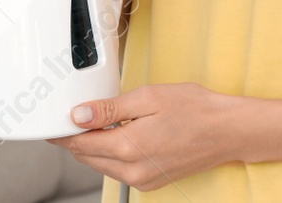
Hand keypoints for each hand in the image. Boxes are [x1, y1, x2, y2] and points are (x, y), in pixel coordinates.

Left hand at [45, 83, 245, 190]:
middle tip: (76, 116)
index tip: (54, 123)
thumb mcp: (147, 98)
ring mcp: (143, 180)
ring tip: (100, 122)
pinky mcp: (151, 182)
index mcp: (128, 148)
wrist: (226, 130)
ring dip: (95, 147)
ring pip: (103, 165)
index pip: (80, 144)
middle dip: (78, 138)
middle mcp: (133, 171)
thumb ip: (109, 110)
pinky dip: (113, 155)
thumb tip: (79, 115)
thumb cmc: (194, 109)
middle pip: (88, 157)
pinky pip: (120, 171)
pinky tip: (121, 136)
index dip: (64, 132)